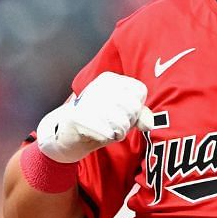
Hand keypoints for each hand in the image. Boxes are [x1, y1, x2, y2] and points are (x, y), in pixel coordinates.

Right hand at [36, 72, 153, 163]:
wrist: (68, 134)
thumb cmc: (99, 122)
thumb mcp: (123, 116)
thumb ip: (140, 115)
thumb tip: (149, 124)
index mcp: (110, 79)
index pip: (139, 91)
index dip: (137, 107)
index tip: (124, 113)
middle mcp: (98, 85)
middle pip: (133, 107)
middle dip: (128, 122)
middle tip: (115, 125)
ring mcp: (86, 100)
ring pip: (122, 122)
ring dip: (119, 132)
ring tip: (107, 130)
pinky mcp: (78, 117)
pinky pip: (107, 132)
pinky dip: (107, 138)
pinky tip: (99, 135)